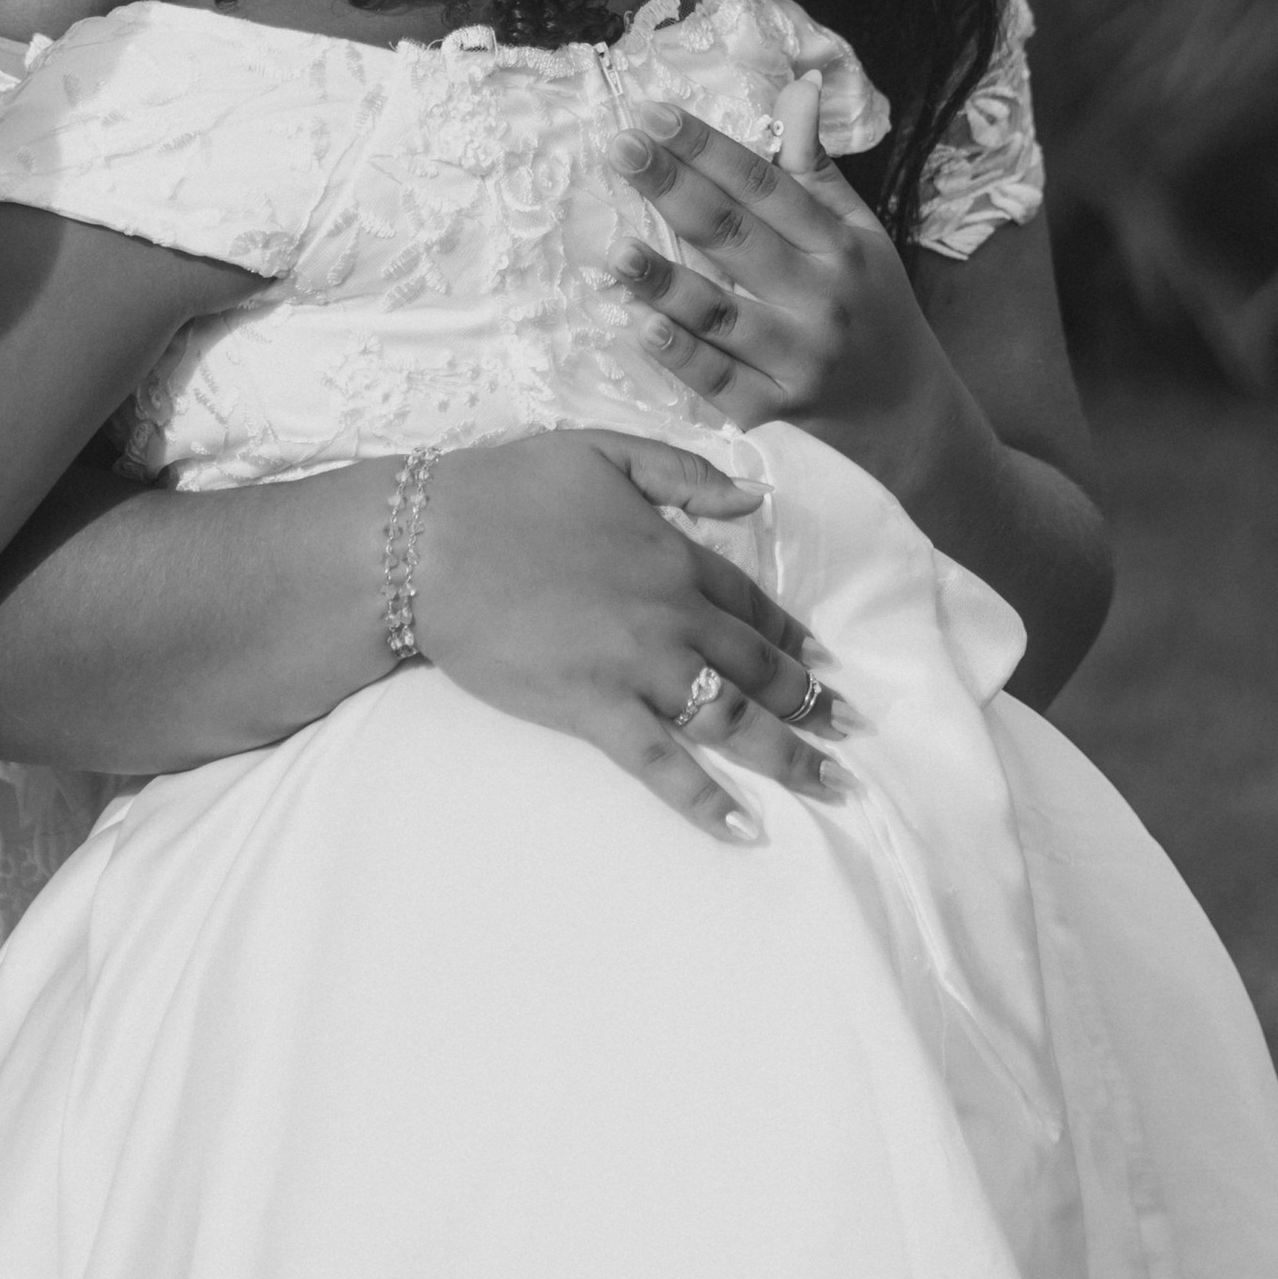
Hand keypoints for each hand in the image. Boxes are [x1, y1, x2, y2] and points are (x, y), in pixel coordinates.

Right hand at [410, 428, 850, 845]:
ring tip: (830, 784)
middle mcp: (671, 612)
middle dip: (811, 701)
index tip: (821, 660)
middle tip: (850, 729)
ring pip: (731, 717)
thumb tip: (754, 494)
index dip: (791, 634)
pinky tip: (745, 828)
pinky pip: (663, 763)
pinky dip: (706, 799)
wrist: (428, 542)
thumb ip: (683, 470)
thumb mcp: (601, 450)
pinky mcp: (593, 709)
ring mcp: (636, 664)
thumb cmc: (506, 490)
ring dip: (788, 754)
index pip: (752, 602)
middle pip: (758, 665)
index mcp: (673, 553)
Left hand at [605, 92, 950, 460]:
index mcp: (839, 245)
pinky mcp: (776, 412)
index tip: (653, 115)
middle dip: (674, 189)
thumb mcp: (862, 236)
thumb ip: (818, 170)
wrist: (910, 419)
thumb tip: (798, 89)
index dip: (707, 147)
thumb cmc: (875, 310)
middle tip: (621, 150)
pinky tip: (644, 327)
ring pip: (722, 312)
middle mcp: (820, 297)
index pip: (764, 184)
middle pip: (735, 236)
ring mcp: (798, 358)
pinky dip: (684, 356)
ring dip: (666, 281)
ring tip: (618, 248)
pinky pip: (722, 382)